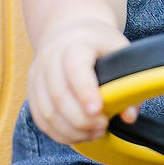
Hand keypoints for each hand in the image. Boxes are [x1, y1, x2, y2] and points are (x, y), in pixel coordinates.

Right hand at [26, 20, 121, 145]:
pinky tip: (79, 134)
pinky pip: (41, 120)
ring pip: (48, 112)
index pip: (75, 67)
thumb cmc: (100, 45)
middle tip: (103, 125)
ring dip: (72, 130)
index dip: (85, 91)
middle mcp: (50, 58)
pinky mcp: (32, 91)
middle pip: (59, 96)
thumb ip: (130, 83)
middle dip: (82, 119)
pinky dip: (60, 133)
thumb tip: (129, 117)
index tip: (98, 110)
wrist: (69, 30)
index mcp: (75, 44)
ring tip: (94, 132)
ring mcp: (38, 75)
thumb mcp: (120, 53)